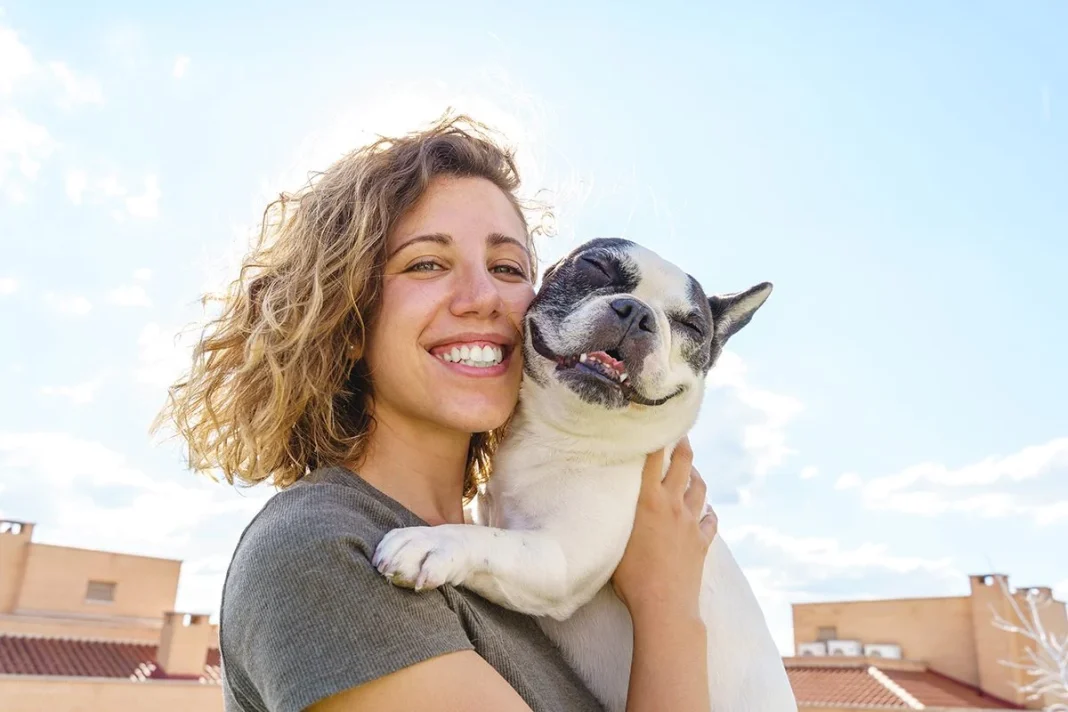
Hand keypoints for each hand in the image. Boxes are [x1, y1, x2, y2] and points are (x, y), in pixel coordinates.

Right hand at [611, 437, 717, 620]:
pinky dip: (709, 513)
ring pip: (700, 489)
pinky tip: (707, 512)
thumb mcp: (615, 539)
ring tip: (692, 471)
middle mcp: (673, 505)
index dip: (657, 436)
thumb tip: (608, 503)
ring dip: (697, 477)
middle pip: (685, 464)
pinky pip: (710, 521)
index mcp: (648, 500)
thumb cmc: (630, 577)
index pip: (654, 457)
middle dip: (684, 446)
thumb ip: (616, 516)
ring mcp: (691, 522)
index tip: (658, 420)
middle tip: (682, 434)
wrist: (664, 605)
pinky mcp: (702, 542)